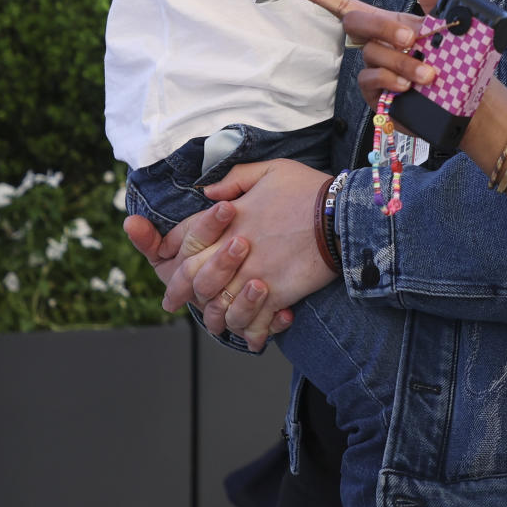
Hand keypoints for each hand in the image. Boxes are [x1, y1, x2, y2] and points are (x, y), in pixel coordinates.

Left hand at [156, 161, 335, 350]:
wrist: (342, 215)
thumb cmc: (308, 190)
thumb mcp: (271, 170)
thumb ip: (235, 179)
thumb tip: (209, 191)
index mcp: (229, 221)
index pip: (187, 239)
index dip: (170, 252)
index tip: (164, 260)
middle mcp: (235, 251)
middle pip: (195, 280)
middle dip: (181, 293)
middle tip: (174, 304)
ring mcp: (254, 275)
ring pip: (219, 307)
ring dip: (215, 316)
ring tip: (216, 321)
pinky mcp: (275, 295)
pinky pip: (253, 323)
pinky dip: (250, 332)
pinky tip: (252, 336)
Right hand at [288, 0, 440, 109]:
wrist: (465, 103)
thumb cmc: (452, 60)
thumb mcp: (443, 21)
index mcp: (387, 24)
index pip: (345, 5)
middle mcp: (375, 44)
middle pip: (355, 23)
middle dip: (382, 28)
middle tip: (412, 39)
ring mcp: (373, 69)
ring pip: (371, 54)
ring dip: (401, 62)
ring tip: (427, 74)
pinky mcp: (375, 94)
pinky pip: (369, 79)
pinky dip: (389, 80)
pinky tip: (407, 86)